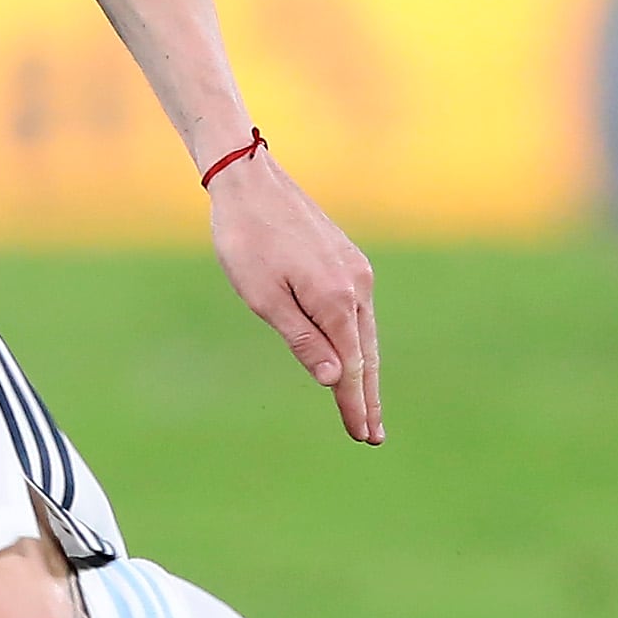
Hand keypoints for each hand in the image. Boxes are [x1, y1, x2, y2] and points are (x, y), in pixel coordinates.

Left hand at [206, 150, 382, 443]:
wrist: (250, 181)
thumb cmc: (246, 240)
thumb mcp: (264, 297)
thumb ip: (303, 339)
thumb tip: (335, 379)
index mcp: (336, 300)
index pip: (350, 367)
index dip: (355, 405)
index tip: (363, 437)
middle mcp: (356, 286)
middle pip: (366, 355)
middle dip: (367, 397)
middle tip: (371, 436)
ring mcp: (356, 270)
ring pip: (365, 334)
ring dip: (366, 372)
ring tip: (366, 406)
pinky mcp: (348, 259)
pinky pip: (359, 313)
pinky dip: (359, 342)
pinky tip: (354, 356)